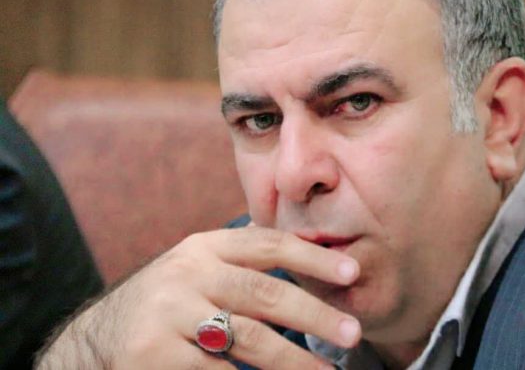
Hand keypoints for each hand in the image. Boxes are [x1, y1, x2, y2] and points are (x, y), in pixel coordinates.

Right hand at [36, 226, 360, 368]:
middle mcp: (186, 274)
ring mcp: (169, 315)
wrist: (94, 342)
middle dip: (315, 314)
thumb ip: (241, 262)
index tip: (353, 273)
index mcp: (203, 247)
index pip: (268, 244)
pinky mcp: (155, 357)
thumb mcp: (196, 269)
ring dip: (294, 360)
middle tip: (352, 333)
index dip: (314, 257)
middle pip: (265, 293)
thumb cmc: (165, 305)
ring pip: (249, 339)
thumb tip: (310, 257)